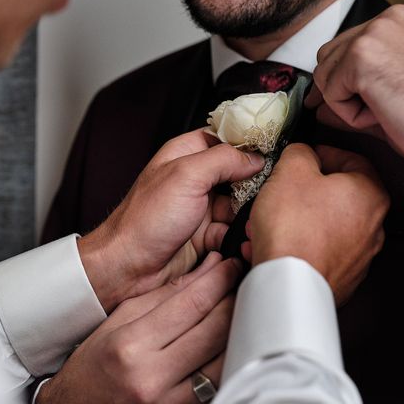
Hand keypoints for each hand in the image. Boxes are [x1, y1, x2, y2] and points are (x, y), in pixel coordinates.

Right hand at [36, 253, 238, 403]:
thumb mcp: (120, 319)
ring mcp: (170, 401)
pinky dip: (228, 355)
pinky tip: (230, 337)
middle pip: (214, 329)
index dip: (218, 279)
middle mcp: (152, 375)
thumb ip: (165, 295)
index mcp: (131, 344)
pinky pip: (218, 380)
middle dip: (233, 296)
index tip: (230, 264)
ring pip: (225, 356)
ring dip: (237, 326)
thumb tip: (206, 269)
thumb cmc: (93, 362)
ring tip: (239, 304)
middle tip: (241, 278)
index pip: (191, 303)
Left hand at [79, 128, 264, 311]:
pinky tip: (240, 240)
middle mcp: (194, 178)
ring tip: (256, 219)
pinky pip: (233, 231)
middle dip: (254, 183)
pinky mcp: (205, 234)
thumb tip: (255, 156)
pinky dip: (239, 236)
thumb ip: (223, 159)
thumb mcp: (186, 176)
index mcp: (186, 154)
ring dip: (248, 213)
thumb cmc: (144, 220)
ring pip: (240, 204)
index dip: (249, 143)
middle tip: (270, 190)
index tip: (275, 149)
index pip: (226, 137)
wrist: (127, 266)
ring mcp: (201, 207)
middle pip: (239, 172)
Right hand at [244, 144, 388, 305]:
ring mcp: (358, 256)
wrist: (289, 284)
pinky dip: (294, 243)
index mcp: (370, 194)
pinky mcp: (340, 277)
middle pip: (334, 195)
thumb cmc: (293, 226)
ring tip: (263, 222)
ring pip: (321, 224)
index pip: (351, 159)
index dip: (321, 152)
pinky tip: (267, 244)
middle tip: (277, 190)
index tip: (300, 156)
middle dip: (300, 191)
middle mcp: (373, 226)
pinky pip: (315, 250)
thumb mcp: (290, 170)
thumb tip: (302, 154)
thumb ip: (300, 152)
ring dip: (292, 219)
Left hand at [307, 4, 403, 176]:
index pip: (346, 46)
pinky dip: (350, 114)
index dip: (344, 78)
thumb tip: (315, 101)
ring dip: (348, 103)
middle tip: (380, 108)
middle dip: (343, 89)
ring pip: (324, 75)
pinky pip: (328, 93)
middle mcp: (389, 19)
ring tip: (388, 108)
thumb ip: (353, 90)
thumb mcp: (389, 94)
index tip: (352, 95)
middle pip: (328, 56)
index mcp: (401, 22)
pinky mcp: (361, 57)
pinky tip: (383, 113)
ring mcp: (374, 34)